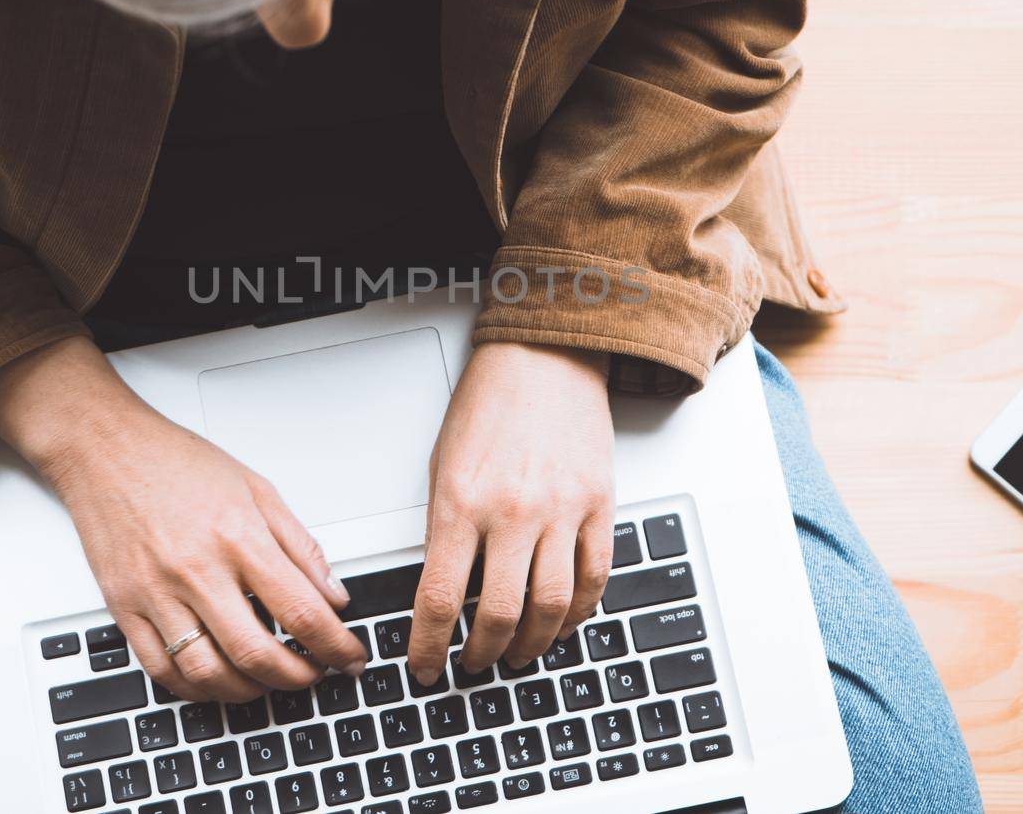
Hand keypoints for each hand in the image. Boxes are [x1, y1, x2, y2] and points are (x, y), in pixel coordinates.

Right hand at [0, 337, 367, 702]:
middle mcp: (196, 570)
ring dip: (249, 691)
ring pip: (207, 673)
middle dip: (298, 677)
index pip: (300, 611)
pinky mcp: (124, 607)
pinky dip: (196, 689)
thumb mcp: (257, 488)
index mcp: (237, 536)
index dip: (335, 646)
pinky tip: (218, 680)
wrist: (104, 449)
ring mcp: (156, 593)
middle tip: (314, 674)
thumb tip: (333, 595)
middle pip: (257, 653)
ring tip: (269, 680)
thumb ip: (299, 545)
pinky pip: (160, 671)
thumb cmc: (177, 462)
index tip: (350, 657)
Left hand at [407, 341, 614, 684]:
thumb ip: (445, 528)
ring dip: (531, 644)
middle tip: (472, 664)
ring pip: (551, 607)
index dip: (428, 646)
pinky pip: (594, 578)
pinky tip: (562, 624)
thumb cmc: (488, 404)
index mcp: (460, 502)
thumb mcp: (443, 466)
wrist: (543, 356)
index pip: (438, 598)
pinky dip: (579, 613)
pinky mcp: (598, 506)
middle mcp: (511, 512)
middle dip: (481, 654)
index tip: (424, 666)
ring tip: (516, 653)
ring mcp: (560, 511)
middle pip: (498, 614)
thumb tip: (444, 589)